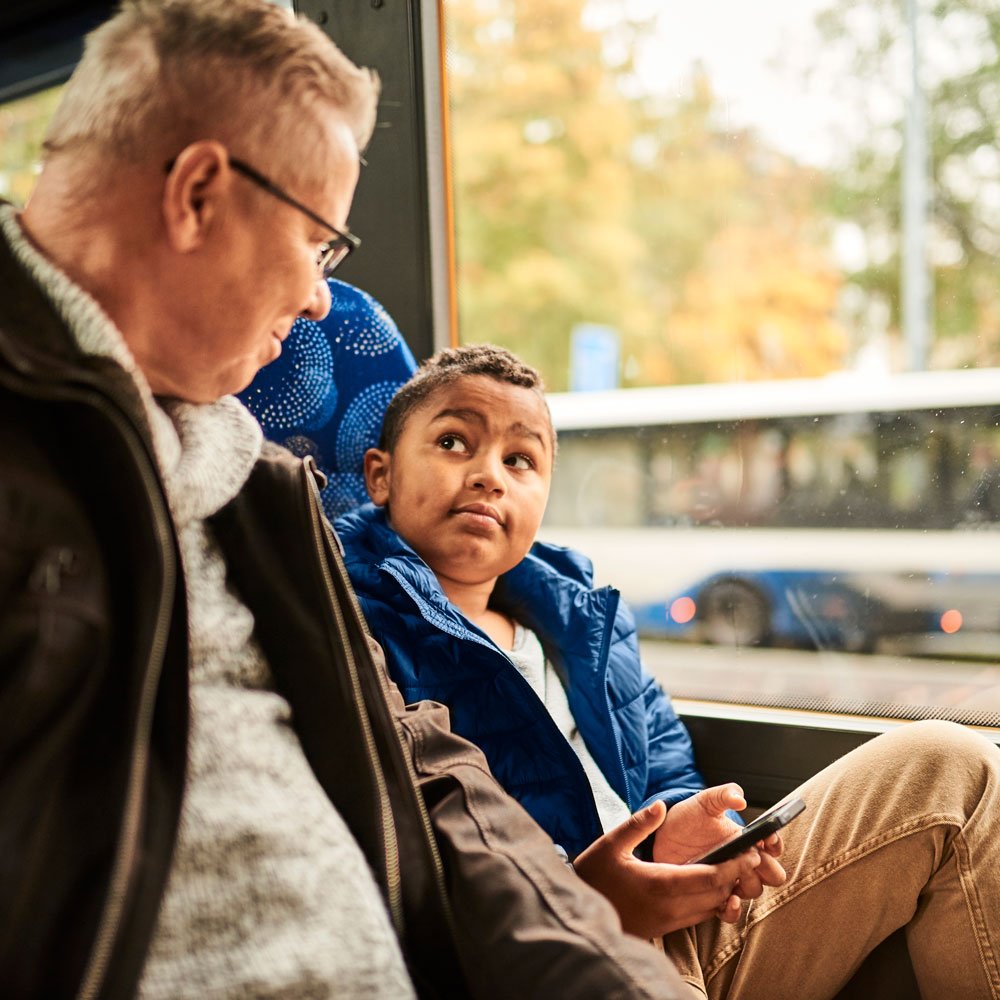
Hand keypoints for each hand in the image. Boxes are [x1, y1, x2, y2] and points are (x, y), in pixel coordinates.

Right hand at [572, 800, 771, 937]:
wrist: (579, 910)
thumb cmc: (594, 874)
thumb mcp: (611, 842)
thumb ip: (639, 824)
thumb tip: (661, 805)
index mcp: (660, 883)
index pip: (710, 877)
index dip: (734, 866)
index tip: (749, 852)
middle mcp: (669, 906)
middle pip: (716, 894)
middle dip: (736, 877)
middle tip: (750, 859)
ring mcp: (667, 920)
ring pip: (710, 908)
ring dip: (725, 891)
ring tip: (735, 871)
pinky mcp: (664, 928)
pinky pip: (697, 916)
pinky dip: (710, 902)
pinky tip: (711, 887)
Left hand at [653, 785, 786, 898]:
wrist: (662, 835)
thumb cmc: (688, 817)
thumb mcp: (706, 802)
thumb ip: (724, 794)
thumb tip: (740, 799)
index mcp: (746, 840)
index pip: (773, 846)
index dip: (774, 843)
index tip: (766, 839)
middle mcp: (742, 862)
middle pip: (772, 874)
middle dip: (767, 869)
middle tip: (752, 858)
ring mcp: (729, 880)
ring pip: (753, 891)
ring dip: (749, 885)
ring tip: (736, 875)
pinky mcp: (713, 895)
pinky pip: (731, 912)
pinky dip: (734, 910)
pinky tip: (730, 900)